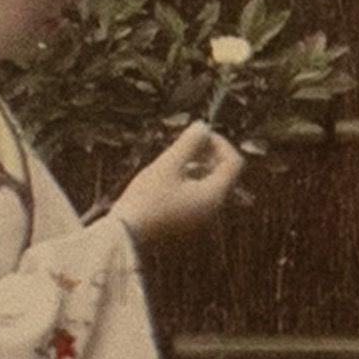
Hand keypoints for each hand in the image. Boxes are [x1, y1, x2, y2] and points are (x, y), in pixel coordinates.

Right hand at [108, 121, 244, 248]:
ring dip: (197, 163)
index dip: (220, 142)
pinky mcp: (186, 218)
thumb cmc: (146, 199)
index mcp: (213, 196)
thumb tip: (203, 125)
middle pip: (224, 171)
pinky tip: (168, 173)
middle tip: (185, 142)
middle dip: (208, 152)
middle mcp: (212, 208)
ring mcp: (199, 215)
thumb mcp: (168, 165)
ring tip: (173, 157)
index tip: (197, 134)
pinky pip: (197, 192)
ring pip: (209, 180)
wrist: (125, 234)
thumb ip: (189, 143)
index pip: (233, 162)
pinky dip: (188, 177)